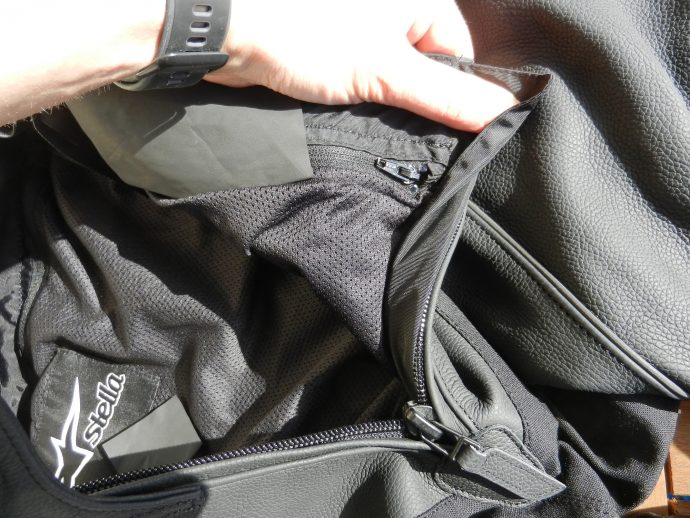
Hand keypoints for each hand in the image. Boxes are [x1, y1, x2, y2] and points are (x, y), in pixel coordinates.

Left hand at [206, 0, 517, 131]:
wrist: (226, 32)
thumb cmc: (305, 33)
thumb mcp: (387, 70)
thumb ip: (447, 95)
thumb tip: (504, 111)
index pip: (459, 52)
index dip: (456, 94)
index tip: (447, 128)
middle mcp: (390, 7)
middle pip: (426, 66)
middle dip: (415, 101)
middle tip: (398, 125)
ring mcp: (359, 26)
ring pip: (391, 77)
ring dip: (384, 103)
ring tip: (368, 115)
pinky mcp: (331, 48)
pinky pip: (361, 79)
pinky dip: (359, 99)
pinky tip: (348, 111)